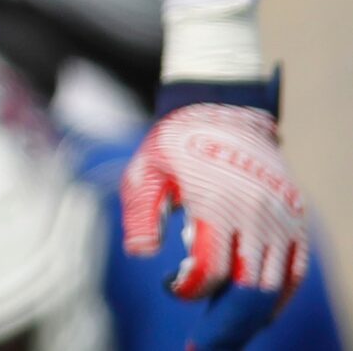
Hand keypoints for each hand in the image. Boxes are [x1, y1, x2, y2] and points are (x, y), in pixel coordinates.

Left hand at [120, 101, 308, 350]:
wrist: (224, 110)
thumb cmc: (177, 141)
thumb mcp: (146, 167)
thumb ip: (140, 211)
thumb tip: (140, 255)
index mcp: (219, 204)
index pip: (211, 270)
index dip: (189, 289)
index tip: (171, 286)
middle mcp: (257, 216)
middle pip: (250, 291)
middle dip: (226, 328)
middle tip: (201, 349)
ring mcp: (282, 221)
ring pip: (274, 288)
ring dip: (249, 318)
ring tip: (221, 333)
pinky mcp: (295, 221)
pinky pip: (293, 273)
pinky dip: (276, 298)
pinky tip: (255, 313)